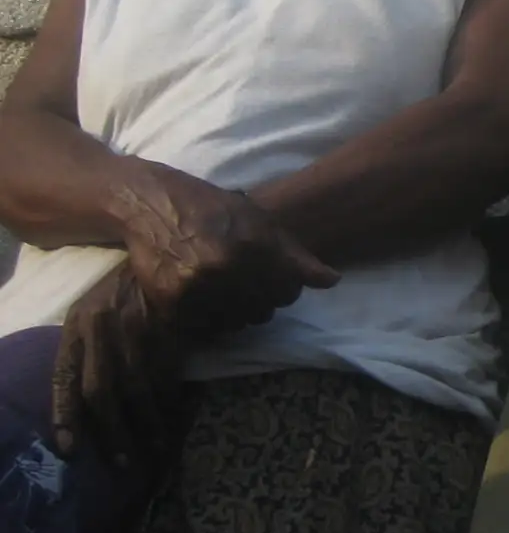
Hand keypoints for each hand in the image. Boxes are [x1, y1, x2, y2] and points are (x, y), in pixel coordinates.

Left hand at [52, 263, 184, 468]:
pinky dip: (171, 398)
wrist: (165, 238)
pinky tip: (177, 417)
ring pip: (136, 386)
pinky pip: (167, 370)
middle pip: (101, 390)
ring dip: (147, 423)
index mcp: (76, 324)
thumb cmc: (129, 282)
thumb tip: (92, 401)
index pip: (64, 376)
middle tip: (123, 463)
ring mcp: (135, 324)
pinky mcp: (167, 322)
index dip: (65, 416)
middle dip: (111, 432)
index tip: (69, 451)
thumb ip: (95, 347)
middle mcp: (100, 325)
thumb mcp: (98, 309)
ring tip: (155, 450)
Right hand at [107, 165, 336, 338]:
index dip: (283, 287)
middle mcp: (227, 270)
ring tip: (222, 289)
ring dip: (234, 313)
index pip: (289, 292)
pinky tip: (202, 296)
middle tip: (242, 283)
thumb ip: (296, 255)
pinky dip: (207, 319)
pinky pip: (204, 328)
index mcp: (255, 247)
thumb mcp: (260, 221)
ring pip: (236, 324)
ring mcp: (197, 288)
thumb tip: (332, 281)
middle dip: (260, 300)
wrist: (152, 205)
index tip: (270, 278)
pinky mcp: (170, 303)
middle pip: (264, 312)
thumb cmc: (213, 209)